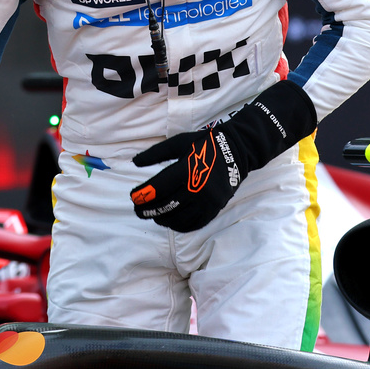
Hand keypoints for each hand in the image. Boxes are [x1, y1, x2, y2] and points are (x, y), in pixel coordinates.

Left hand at [129, 80, 316, 232]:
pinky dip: (180, 225)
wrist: (236, 152)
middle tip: (138, 210)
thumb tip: (135, 162)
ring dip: (163, 219)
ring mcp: (209, 200)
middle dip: (149, 210)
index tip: (133, 197)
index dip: (145, 194)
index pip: (161, 186)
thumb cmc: (203, 145)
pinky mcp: (216, 208)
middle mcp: (199, 187)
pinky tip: (170, 222)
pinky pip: (196, 223)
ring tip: (152, 215)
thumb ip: (156, 153)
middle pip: (168, 205)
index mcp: (187, 169)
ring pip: (180, 217)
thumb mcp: (178, 143)